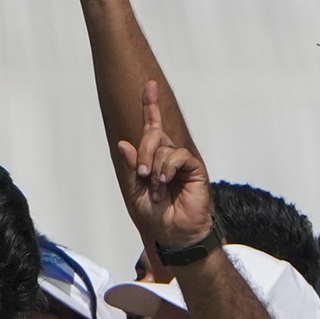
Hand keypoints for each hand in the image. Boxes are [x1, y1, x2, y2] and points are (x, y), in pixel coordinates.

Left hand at [116, 80, 211, 248]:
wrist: (173, 233)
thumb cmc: (156, 215)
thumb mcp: (135, 190)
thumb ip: (131, 167)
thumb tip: (124, 144)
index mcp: (153, 159)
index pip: (152, 127)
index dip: (150, 106)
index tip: (148, 85)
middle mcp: (168, 156)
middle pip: (153, 134)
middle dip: (143, 151)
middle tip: (141, 174)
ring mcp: (182, 162)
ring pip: (165, 146)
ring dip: (154, 167)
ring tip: (155, 188)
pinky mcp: (195, 169)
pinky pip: (179, 156)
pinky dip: (166, 168)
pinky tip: (164, 183)